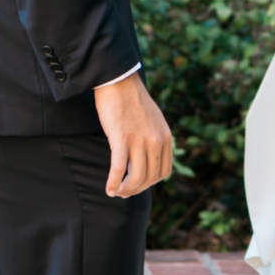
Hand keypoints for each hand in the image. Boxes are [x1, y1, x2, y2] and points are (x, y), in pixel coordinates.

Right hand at [94, 71, 172, 197]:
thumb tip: (149, 156)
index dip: (151, 183)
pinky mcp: (121, 138)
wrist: (119, 81)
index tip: (139, 185)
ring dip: (126, 190)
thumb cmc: (132, 99)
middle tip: (124, 193)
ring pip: (136, 177)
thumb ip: (155, 137)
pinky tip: (108, 189)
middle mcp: (155, 141)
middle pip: (150, 178)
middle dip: (136, 189)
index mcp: (165, 137)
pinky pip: (119, 169)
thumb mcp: (154, 119)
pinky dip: (113, 182)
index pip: (164, 172)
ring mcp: (139, 140)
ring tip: (116, 193)